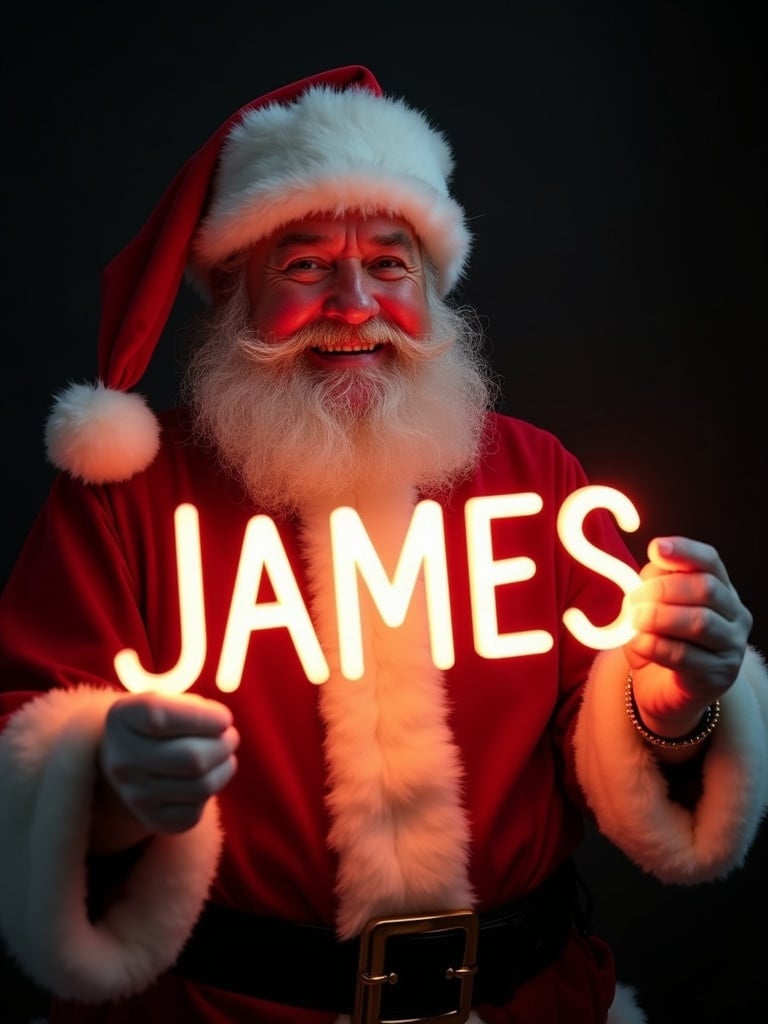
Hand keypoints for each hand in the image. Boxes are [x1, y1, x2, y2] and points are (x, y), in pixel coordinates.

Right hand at [98, 691, 239, 836]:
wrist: (131, 763)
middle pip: (192, 758)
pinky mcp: (153, 820)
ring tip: (226, 754)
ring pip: (202, 786)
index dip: (203, 717)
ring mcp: (134, 795)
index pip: (160, 717)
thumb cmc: (162, 723)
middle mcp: (122, 760)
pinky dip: (213, 790)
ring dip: (225, 767)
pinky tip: (209, 775)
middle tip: (231, 737)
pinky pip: (197, 811)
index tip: (224, 718)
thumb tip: (221, 726)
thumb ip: (192, 707)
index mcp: (122, 718)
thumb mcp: (168, 701)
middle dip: (224, 745)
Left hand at [625, 536, 752, 734]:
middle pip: (706, 589)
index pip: (710, 561)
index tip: (655, 548)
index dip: (684, 551)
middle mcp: (734, 615)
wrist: (663, 690)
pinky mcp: (716, 676)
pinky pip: (684, 656)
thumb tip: (645, 573)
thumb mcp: (651, 607)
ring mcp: (731, 647)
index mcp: (720, 589)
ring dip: (659, 617)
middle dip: (663, 589)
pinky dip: (655, 646)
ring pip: (700, 622)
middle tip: (633, 599)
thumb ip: (650, 586)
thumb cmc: (659, 641)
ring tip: (636, 621)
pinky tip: (639, 644)